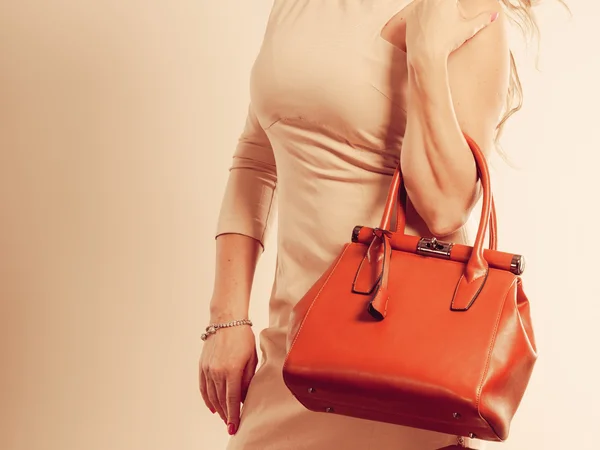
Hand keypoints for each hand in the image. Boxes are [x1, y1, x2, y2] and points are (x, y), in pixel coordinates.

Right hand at [199, 319, 257, 435]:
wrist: (226, 321)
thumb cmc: (243, 337)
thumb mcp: (252, 358)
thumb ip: (248, 379)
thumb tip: (244, 397)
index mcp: (231, 370)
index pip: (232, 399)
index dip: (234, 415)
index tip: (235, 426)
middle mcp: (217, 371)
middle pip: (221, 400)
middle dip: (226, 414)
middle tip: (231, 425)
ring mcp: (208, 369)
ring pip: (212, 396)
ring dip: (218, 408)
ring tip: (224, 417)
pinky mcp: (202, 366)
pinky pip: (203, 387)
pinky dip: (207, 399)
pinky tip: (212, 407)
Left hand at [404, 0, 499, 62]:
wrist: (424, 55)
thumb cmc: (447, 41)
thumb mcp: (468, 29)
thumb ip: (483, 19)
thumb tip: (495, 15)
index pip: (453, 0)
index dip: (454, 5)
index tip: (455, 9)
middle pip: (442, 2)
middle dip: (448, 7)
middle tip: (450, 19)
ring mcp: (419, 6)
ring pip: (430, 3)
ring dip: (436, 8)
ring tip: (441, 24)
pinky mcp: (410, 15)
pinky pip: (419, 11)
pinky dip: (424, 15)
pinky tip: (429, 26)